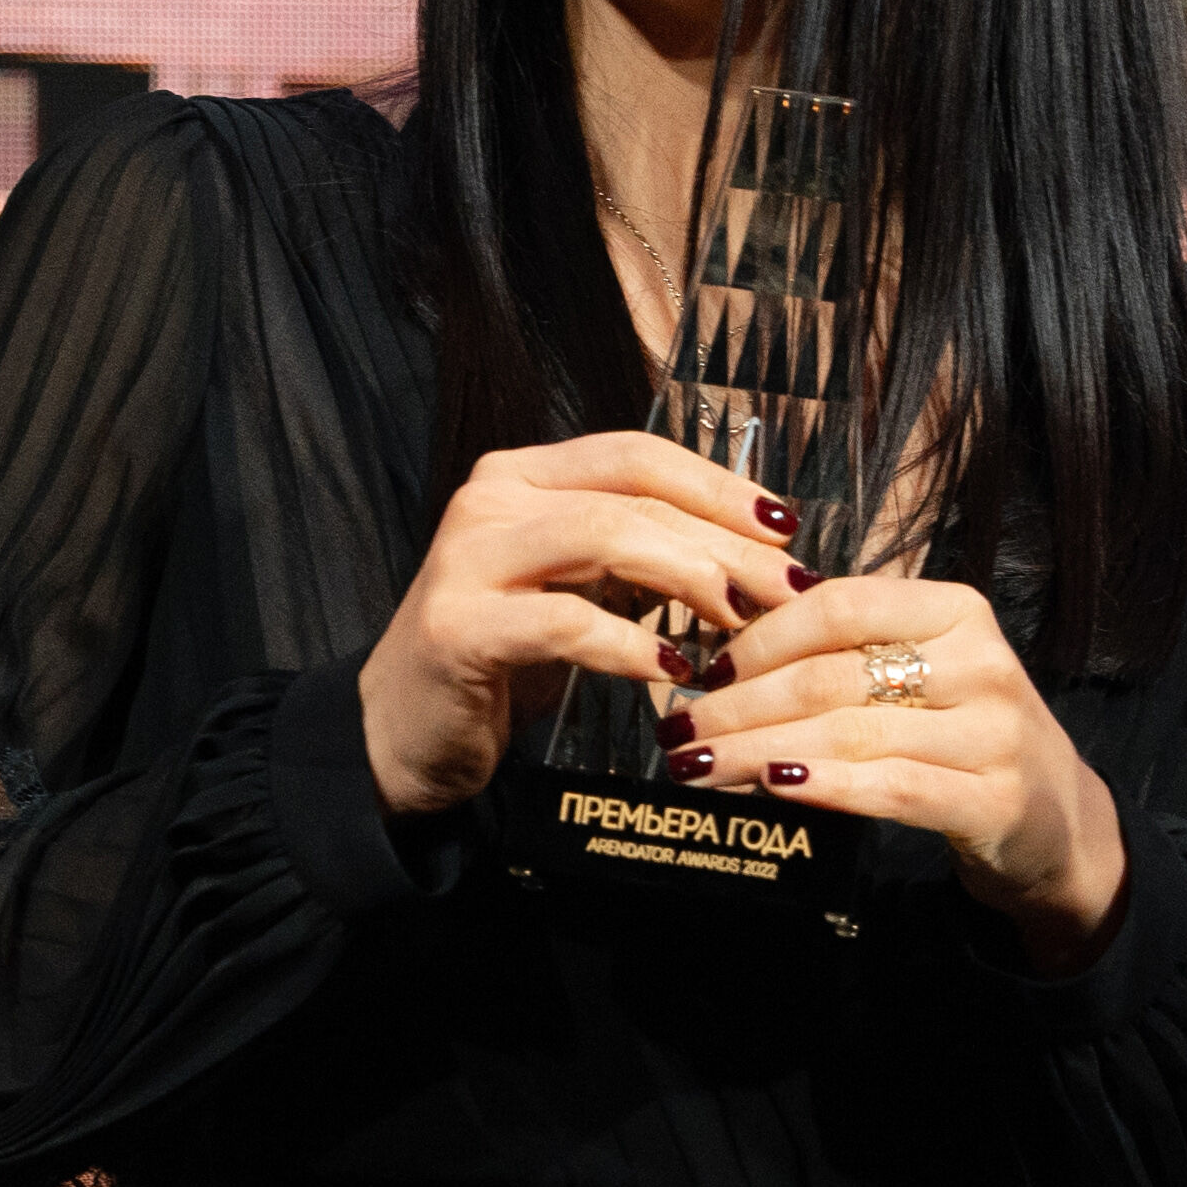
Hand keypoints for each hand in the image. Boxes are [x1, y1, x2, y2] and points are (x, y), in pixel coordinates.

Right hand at [358, 432, 807, 817]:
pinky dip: (630, 645)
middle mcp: (489, 501)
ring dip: (688, 576)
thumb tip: (749, 553)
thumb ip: (638, 560)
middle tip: (786, 589)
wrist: (399, 732)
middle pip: (633, 497)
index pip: (636, 454)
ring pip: (604, 537)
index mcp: (520, 477)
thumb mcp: (575, 592)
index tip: (784, 526)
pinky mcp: (459, 628)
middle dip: (724, 541)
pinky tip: (673, 668)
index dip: (717, 485)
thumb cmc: (500, 660)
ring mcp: (467, 560)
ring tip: (736, 621)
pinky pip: (566, 622)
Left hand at [672, 573, 1127, 970]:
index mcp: (955, 611)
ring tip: (699, 768)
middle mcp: (981, 663)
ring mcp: (994, 733)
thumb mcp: (918, 675)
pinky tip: (771, 788)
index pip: (839, 607)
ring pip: (849, 734)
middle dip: (740, 706)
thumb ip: (843, 653)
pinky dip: (824, 787)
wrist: (1056, 823)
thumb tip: (723, 647)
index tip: (702, 672)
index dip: (759, 638)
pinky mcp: (996, 800)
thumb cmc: (960, 739)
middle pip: (832, 677)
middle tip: (679, 732)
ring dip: (758, 752)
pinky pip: (892, 788)